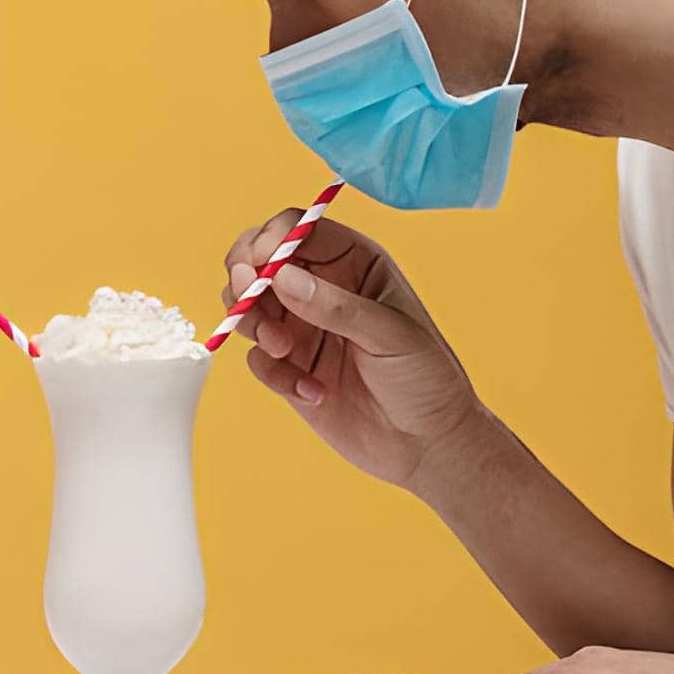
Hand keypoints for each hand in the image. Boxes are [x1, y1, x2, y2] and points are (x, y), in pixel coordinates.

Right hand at [222, 214, 484, 488]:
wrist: (427, 446)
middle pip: (261, 258)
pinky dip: (273, 373)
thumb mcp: (390, 335)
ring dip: (253, 323)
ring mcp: (302, 326)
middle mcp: (322, 288)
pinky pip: (257, 357)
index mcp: (355, 263)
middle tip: (245, 295)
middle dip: (246, 274)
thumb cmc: (426, 379)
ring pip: (248, 304)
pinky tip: (312, 391)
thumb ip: (335, 306)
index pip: (301, 228)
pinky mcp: (289, 366)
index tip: (260, 262)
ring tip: (283, 349)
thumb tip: (282, 276)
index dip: (274, 238)